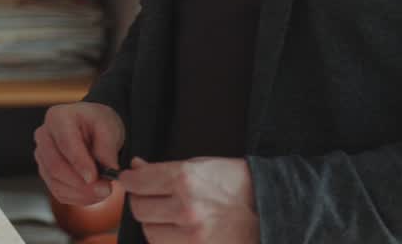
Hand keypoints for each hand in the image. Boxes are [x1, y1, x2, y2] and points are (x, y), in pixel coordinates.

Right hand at [35, 102, 124, 205]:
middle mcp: (44, 136)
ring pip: (56, 183)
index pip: (65, 143)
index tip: (94, 177)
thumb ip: (107, 148)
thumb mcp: (108, 127)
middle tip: (106, 189)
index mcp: (57, 117)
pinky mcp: (45, 173)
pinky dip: (78, 197)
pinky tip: (93, 193)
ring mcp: (42, 156)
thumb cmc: (97, 123)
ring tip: (104, 191)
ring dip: (82, 193)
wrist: (91, 129)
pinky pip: (58, 192)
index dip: (80, 163)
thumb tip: (108, 169)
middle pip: (55, 166)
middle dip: (81, 183)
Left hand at [117, 157, 258, 243]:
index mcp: (185, 180)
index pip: (137, 182)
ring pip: (150, 232)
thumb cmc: (238, 185)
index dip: (130, 180)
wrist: (272, 210)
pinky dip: (168, 239)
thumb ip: (164, 170)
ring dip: (154, 223)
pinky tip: (179, 230)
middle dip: (141, 201)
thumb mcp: (201, 166)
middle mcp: (186, 209)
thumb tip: (136, 169)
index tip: (130, 180)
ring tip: (170, 215)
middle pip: (139, 209)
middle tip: (150, 197)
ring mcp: (192, 236)